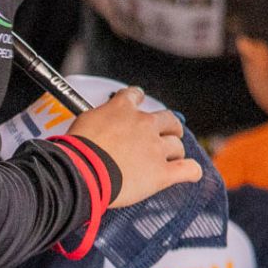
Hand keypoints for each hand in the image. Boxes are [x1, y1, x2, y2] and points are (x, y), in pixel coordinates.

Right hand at [68, 87, 204, 207]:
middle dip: (169, 126)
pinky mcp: (161, 172)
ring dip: (175, 151)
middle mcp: (144, 124)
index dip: (137, 98)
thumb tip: (100, 126)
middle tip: (167, 134)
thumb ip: (100, 119)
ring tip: (170, 159)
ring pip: (177, 145)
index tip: (137, 101)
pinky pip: (188, 169)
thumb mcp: (84, 122)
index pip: (135, 95)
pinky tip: (191, 173)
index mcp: (122, 110)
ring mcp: (155, 148)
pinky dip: (191, 171)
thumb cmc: (76, 150)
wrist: (82, 171)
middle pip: (168, 119)